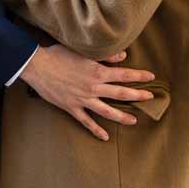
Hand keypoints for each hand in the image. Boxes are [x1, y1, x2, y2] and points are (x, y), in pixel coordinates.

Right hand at [19, 45, 155, 141]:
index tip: (151, 77)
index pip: (124, 74)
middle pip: (120, 93)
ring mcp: (83, 99)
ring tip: (133, 120)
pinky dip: (96, 130)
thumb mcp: (82, 51)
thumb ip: (105, 55)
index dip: (139, 76)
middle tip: (150, 98)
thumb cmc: (58, 55)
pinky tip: (105, 136)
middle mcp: (94, 87)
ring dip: (122, 116)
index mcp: (97, 71)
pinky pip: (86, 121)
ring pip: (107, 111)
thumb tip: (123, 56)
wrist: (37, 66)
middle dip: (137, 95)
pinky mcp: (72, 107)